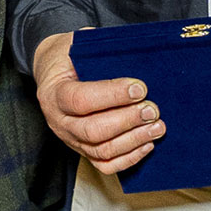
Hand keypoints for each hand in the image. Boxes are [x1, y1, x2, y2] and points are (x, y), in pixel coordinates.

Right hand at [31, 31, 162, 173]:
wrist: (53, 73)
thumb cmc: (68, 58)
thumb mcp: (77, 45)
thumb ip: (99, 50)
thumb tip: (135, 51)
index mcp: (53, 92)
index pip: (80, 99)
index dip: (112, 95)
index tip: (139, 88)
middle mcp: (59, 121)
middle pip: (93, 131)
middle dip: (127, 121)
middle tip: (151, 110)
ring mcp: (70, 139)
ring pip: (102, 151)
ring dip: (133, 140)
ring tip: (157, 127)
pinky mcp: (83, 151)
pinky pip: (105, 164)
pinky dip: (129, 158)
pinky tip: (147, 144)